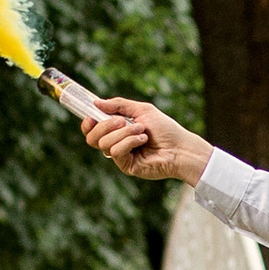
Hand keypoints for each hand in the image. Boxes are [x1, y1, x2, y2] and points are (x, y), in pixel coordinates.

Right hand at [81, 95, 210, 183]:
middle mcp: (116, 144)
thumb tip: (96, 103)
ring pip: (104, 143)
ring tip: (142, 131)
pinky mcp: (126, 166)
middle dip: (105, 126)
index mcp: (117, 130)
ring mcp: (121, 156)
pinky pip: (115, 151)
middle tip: (122, 121)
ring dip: (124, 132)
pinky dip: (129, 141)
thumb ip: (119, 105)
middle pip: (92, 138)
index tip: (91, 116)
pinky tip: (143, 140)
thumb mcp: (142, 110)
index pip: (93, 130)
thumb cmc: (165, 128)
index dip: (88, 124)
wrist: (180, 146)